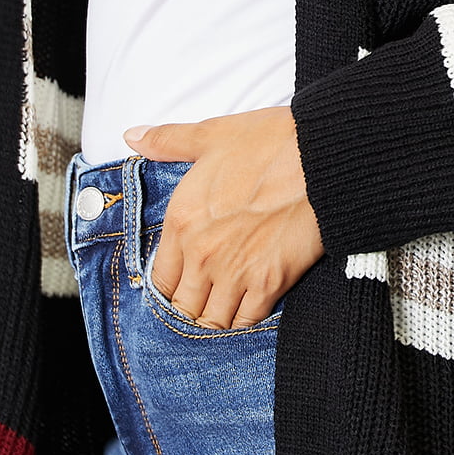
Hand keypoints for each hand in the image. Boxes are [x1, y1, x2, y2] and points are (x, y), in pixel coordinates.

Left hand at [123, 107, 323, 329]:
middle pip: (183, 306)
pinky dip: (246, 317)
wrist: (322, 155)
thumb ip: (168, 141)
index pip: (160, 278)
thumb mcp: (212, 134)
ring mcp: (235, 272)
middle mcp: (201, 253)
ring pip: (211, 321)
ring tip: (228, 302)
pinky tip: (252, 302)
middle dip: (193, 304)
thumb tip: (131, 136)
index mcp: (182, 220)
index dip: (171, 283)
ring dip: (217, 315)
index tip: (185, 279)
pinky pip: (246, 321)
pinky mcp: (268, 284)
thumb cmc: (270, 141)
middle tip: (208, 295)